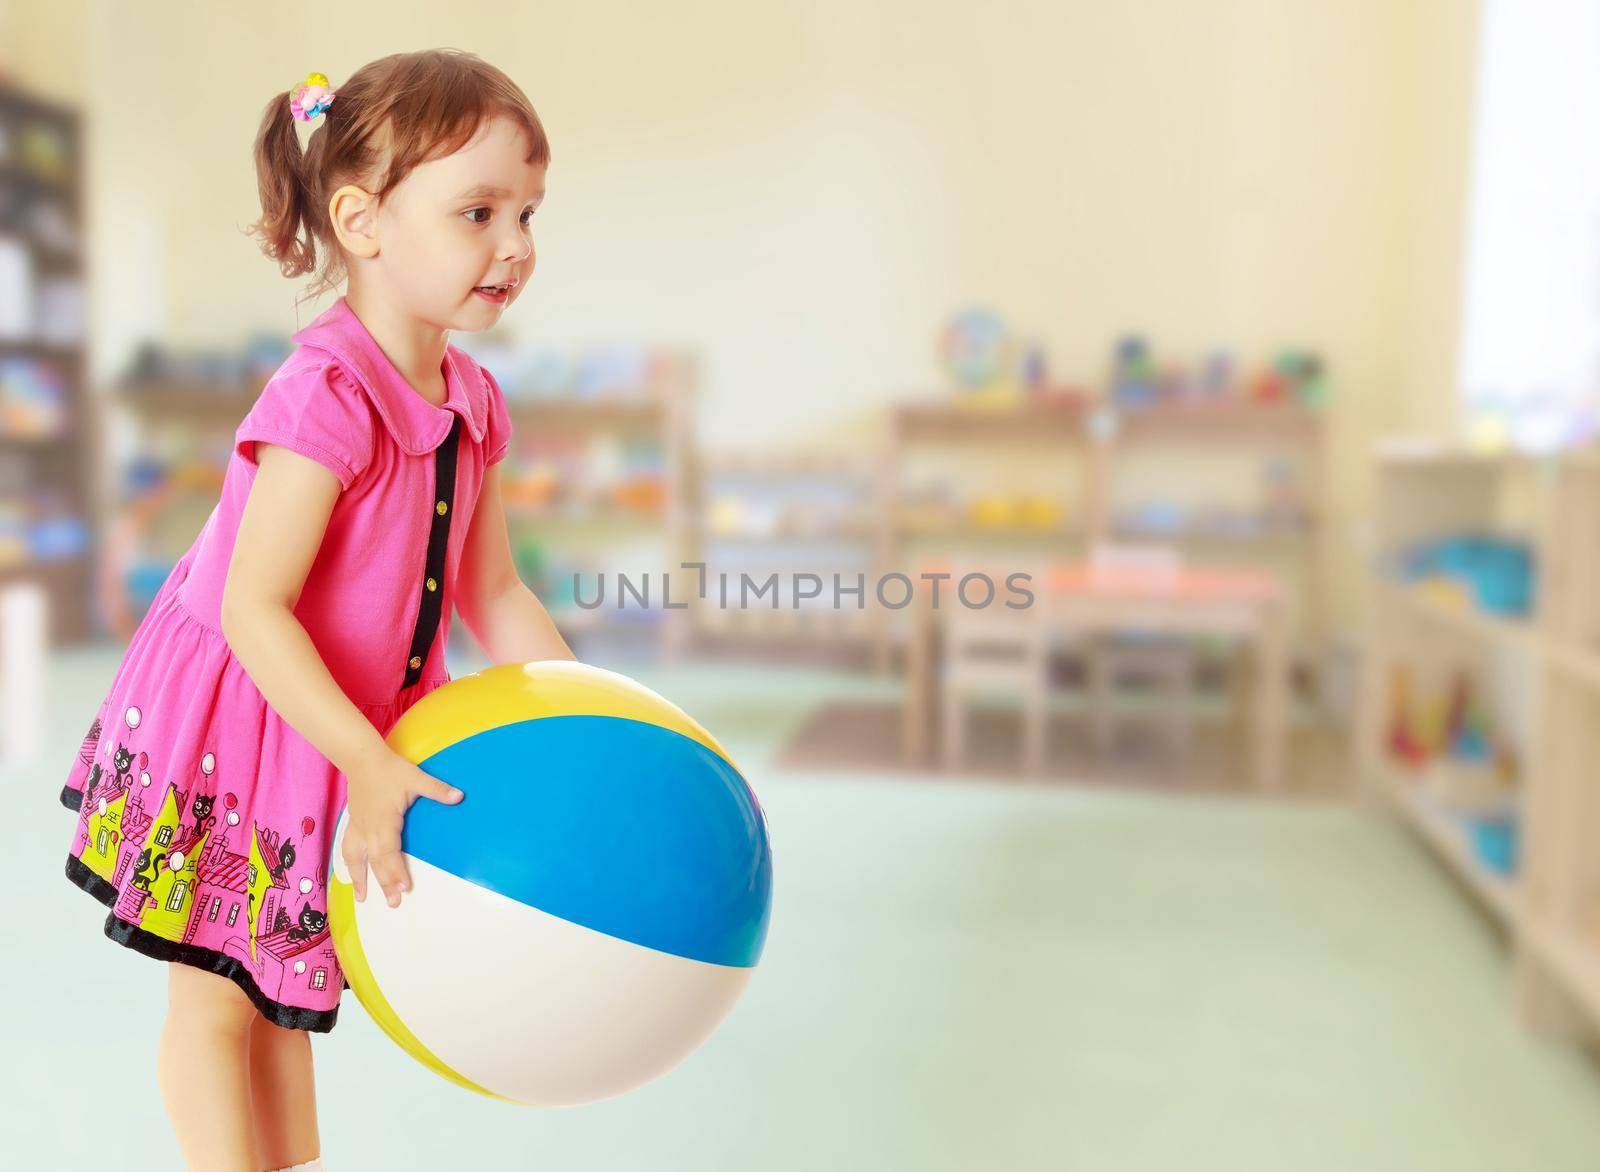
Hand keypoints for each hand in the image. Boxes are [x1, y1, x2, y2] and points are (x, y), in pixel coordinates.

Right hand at [342, 747, 462, 907]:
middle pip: (375, 861)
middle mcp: (369, 828)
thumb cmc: (390, 769)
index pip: (390, 851)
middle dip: (384, 883)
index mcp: (385, 821)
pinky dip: (349, 865)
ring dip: (360, 879)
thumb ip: (437, 789)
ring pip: (356, 859)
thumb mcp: (416, 777)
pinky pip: (348, 849)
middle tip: (393, 903)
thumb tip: (460, 796)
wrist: (361, 758)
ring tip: (362, 899)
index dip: (396, 870)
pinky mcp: (353, 824)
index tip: (405, 887)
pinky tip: (351, 875)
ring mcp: (358, 827)